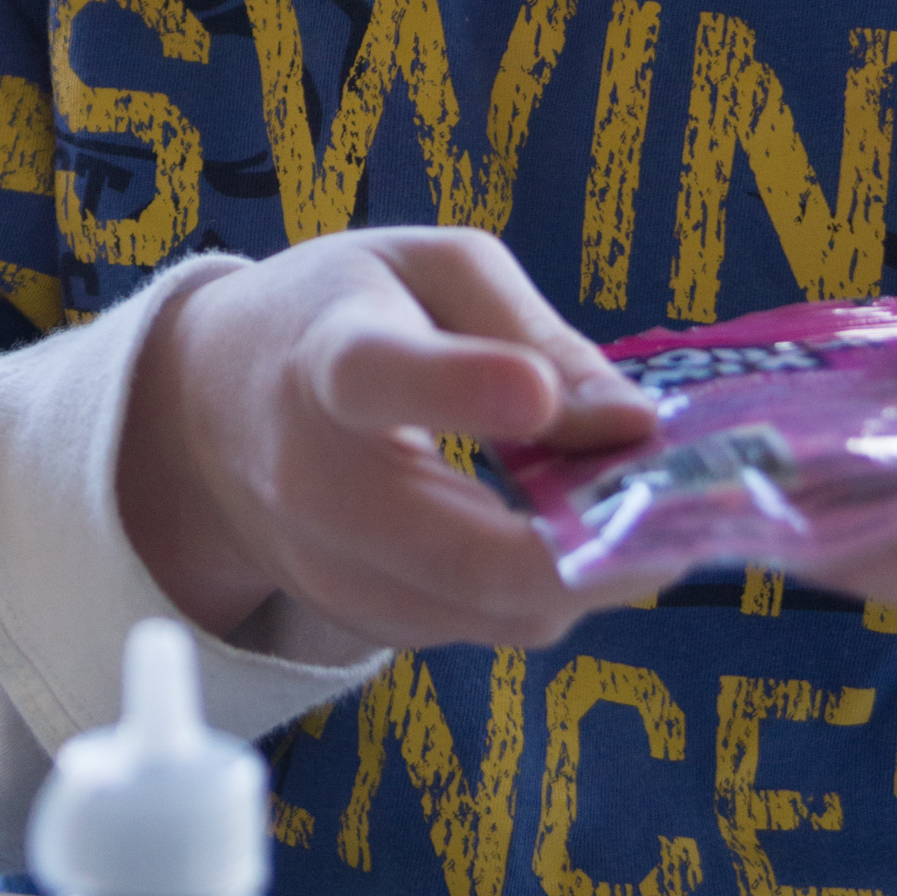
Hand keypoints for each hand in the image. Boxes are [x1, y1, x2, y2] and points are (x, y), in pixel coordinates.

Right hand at [115, 228, 655, 649]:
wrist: (209, 412)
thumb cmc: (342, 314)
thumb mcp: (433, 270)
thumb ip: (534, 332)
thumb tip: (636, 425)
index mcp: (329, 360)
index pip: (378, 378)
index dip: (461, 388)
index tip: (539, 396)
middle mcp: (316, 480)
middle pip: (464, 553)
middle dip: (596, 549)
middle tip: (687, 513)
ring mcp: (334, 569)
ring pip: (495, 611)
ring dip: (589, 573)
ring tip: (641, 512)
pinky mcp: (362, 619)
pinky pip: (484, 625)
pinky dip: (547, 589)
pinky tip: (571, 533)